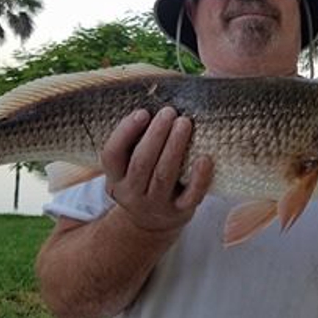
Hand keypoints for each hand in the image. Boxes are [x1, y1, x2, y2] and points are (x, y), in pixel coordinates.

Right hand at [101, 107, 212, 232]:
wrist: (152, 223)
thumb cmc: (143, 180)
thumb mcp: (129, 165)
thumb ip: (135, 140)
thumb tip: (155, 95)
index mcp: (116, 177)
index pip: (112, 155)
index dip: (125, 132)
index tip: (142, 112)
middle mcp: (132, 192)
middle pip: (141, 162)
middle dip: (156, 134)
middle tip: (169, 111)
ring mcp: (156, 204)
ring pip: (164, 175)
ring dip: (174, 147)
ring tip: (185, 122)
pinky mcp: (179, 211)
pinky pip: (190, 196)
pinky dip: (199, 178)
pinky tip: (205, 158)